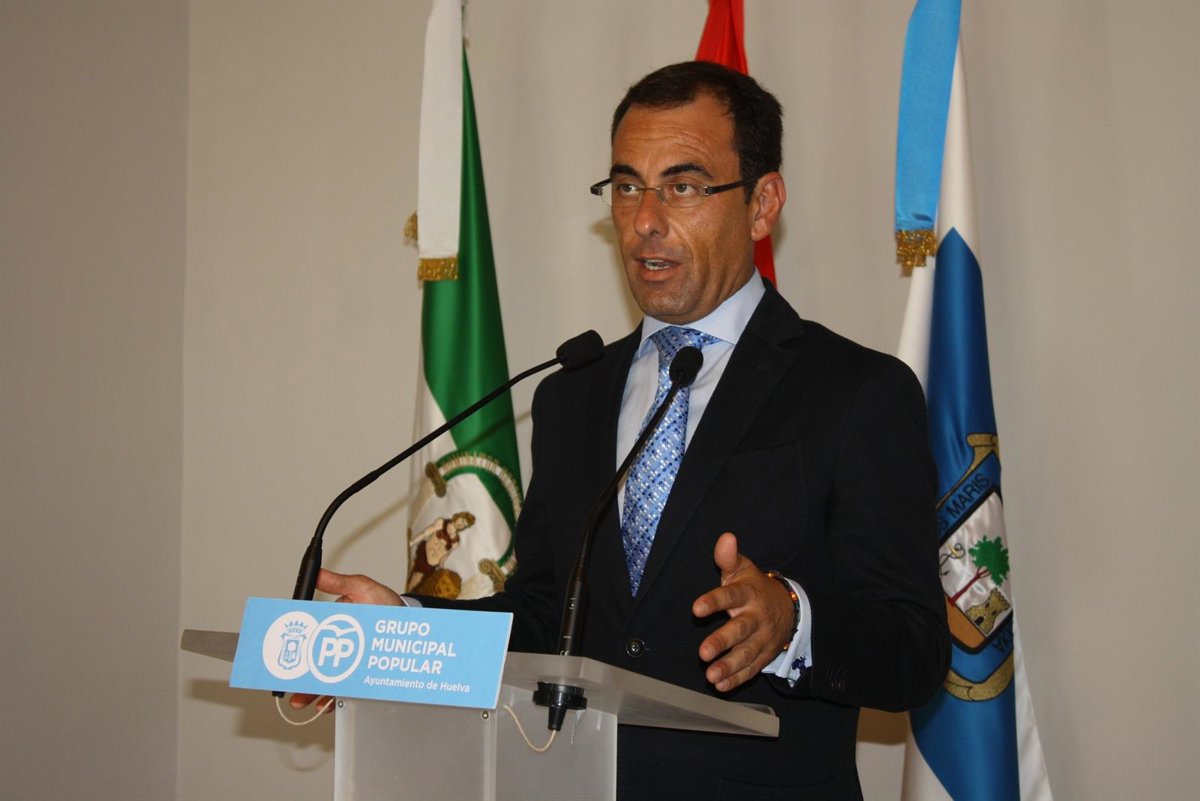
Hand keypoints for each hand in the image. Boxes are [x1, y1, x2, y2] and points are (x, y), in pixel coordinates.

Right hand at [288, 569, 403, 710]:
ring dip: (311, 690)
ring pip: (325, 678)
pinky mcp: (359, 675)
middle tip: (289, 683)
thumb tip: (318, 573)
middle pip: (313, 661)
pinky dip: (333, 698)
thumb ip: (341, 583)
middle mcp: (338, 644)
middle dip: (299, 674)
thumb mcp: (364, 589)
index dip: (296, 645)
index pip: (309, 635)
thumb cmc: (388, 606)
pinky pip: (343, 690)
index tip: (284, 653)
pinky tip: (325, 705)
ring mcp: (349, 661)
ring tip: (302, 700)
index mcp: (335, 623)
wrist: (412, 628)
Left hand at [691, 532, 795, 692]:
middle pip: (740, 630)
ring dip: (728, 666)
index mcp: (748, 594)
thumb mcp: (743, 569)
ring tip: (711, 676)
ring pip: (746, 654)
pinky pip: (752, 669)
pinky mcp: (764, 655)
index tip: (696, 608)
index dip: (714, 602)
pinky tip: (721, 685)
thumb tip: (725, 537)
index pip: (730, 596)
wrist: (789, 608)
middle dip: (722, 642)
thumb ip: (729, 557)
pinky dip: (737, 679)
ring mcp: (762, 639)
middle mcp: (756, 617)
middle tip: (702, 652)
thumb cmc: (755, 587)